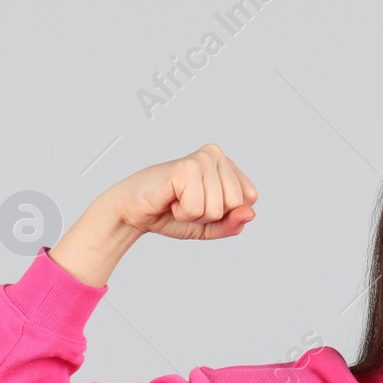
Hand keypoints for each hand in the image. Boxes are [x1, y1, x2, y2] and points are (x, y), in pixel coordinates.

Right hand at [101, 143, 257, 240]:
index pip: (250, 199)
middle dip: (210, 215)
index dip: (226, 213)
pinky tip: (170, 199)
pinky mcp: (186, 168)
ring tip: (177, 201)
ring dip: (194, 215)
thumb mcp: (209, 226)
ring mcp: (202, 159)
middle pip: (236, 204)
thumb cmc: (169, 214)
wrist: (133, 212)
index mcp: (226, 164)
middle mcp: (216, 155)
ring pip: (217, 209)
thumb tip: (250, 214)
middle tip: (186, 203)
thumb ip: (232, 223)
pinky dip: (182, 213)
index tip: (201, 204)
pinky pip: (198, 208)